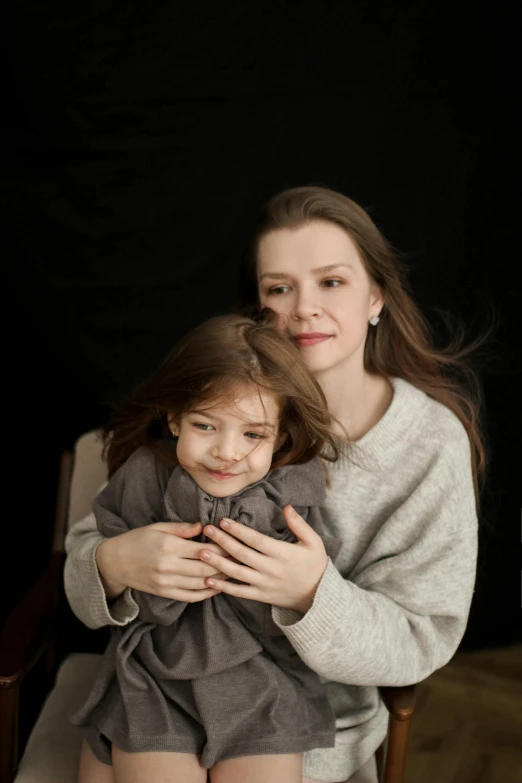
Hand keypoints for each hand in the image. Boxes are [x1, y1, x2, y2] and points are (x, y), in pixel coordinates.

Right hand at [95, 522, 230, 602]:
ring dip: (219, 579)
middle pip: (205, 568)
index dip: (222, 549)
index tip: (236, 545)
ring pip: (200, 583)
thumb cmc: (138, 539)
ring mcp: (167, 582)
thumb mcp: (158, 527)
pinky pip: (190, 596)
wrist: (115, 562)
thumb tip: (204, 527)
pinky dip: (206, 593)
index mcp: (168, 546)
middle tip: (241, 560)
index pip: (203, 549)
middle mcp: (168, 566)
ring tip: (235, 573)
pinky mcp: (165, 593)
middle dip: (226, 565)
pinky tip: (217, 587)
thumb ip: (182, 528)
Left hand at [199, 505, 328, 613]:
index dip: (239, 531)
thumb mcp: (313, 542)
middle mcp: (271, 569)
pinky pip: (239, 592)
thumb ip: (299, 524)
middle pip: (242, 554)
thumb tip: (286, 506)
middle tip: (207, 530)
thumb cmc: (315, 565)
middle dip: (223, 541)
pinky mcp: (261, 596)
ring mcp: (265, 584)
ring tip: (202, 552)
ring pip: (237, 573)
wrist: (318, 596)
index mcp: (283, 553)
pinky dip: (223, 587)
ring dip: (218, 562)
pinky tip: (208, 579)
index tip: (224, 521)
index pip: (256, 540)